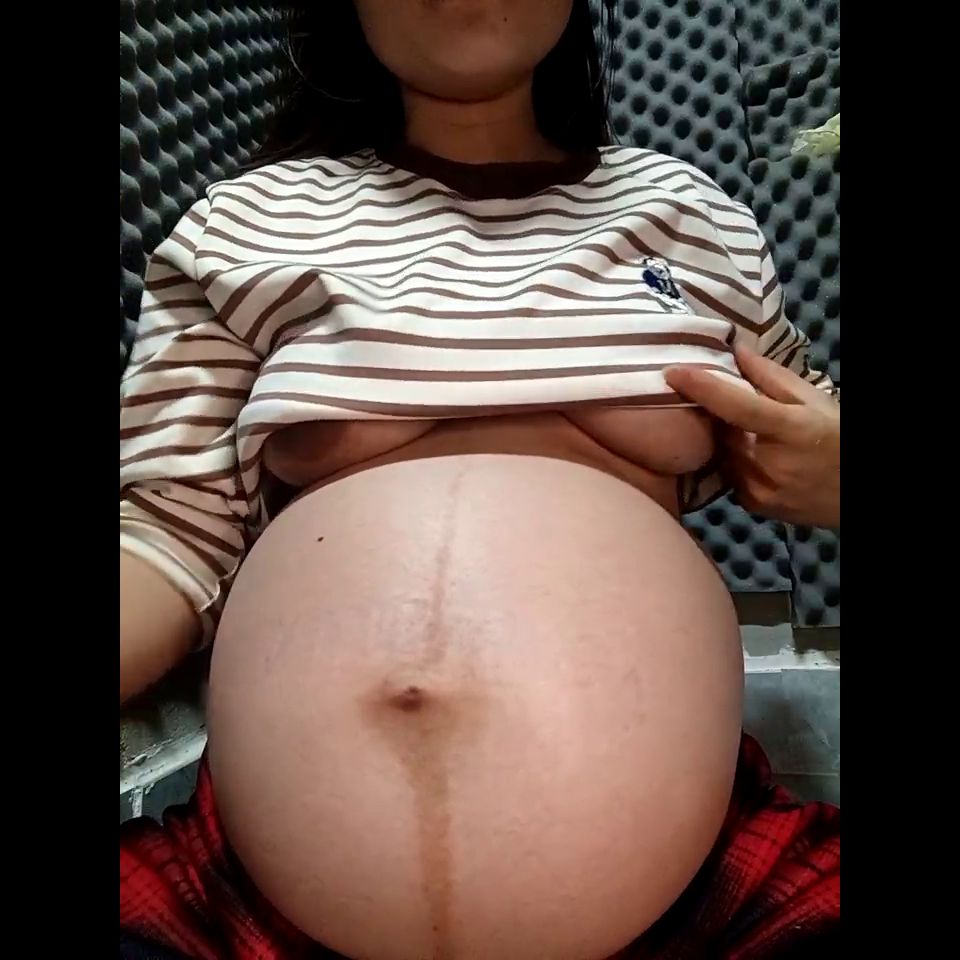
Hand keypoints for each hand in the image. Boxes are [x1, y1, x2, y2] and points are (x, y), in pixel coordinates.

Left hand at [665, 347, 839, 527]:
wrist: (857, 493)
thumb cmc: (839, 438)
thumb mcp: (813, 399)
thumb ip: (770, 376)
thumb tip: (735, 350)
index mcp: (789, 429)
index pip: (737, 407)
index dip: (703, 389)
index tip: (672, 372)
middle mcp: (768, 463)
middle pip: (722, 431)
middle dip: (719, 416)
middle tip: (727, 403)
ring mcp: (758, 489)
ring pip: (723, 454)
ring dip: (728, 440)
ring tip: (749, 432)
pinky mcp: (752, 506)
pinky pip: (730, 475)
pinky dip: (736, 462)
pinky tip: (756, 457)